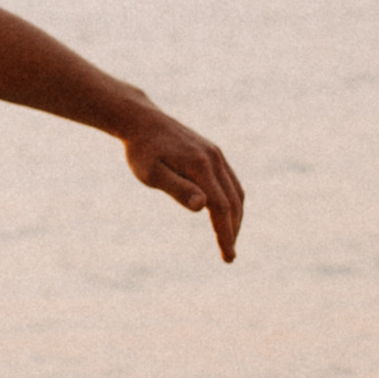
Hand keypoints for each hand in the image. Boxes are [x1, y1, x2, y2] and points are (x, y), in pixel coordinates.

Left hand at [122, 109, 243, 261]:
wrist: (142, 121)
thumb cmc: (142, 151)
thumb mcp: (152, 174)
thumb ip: (178, 189)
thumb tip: (202, 206)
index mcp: (200, 166)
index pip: (221, 207)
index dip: (225, 233)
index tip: (228, 256)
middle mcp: (214, 159)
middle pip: (233, 201)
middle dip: (233, 230)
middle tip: (229, 255)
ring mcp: (216, 155)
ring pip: (236, 192)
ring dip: (236, 217)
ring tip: (228, 238)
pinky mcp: (213, 153)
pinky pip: (230, 182)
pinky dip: (233, 202)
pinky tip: (225, 214)